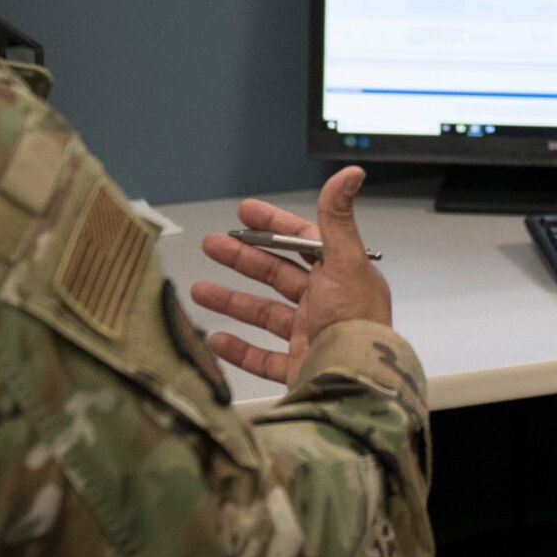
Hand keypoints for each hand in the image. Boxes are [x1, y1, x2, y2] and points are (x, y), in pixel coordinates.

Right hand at [189, 166, 390, 385]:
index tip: (245, 211)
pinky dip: (240, 349)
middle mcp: (326, 304)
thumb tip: (351, 173)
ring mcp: (311, 337)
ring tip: (200, 290)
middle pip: (277, 275)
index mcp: (339, 275)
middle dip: (243, 258)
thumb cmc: (356, 322)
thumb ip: (337, 218)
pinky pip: (264, 358)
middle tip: (212, 245)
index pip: (301, 241)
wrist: (357, 383)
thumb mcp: (345, 261)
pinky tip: (217, 339)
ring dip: (232, 301)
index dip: (273, 223)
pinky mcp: (300, 368)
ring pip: (265, 314)